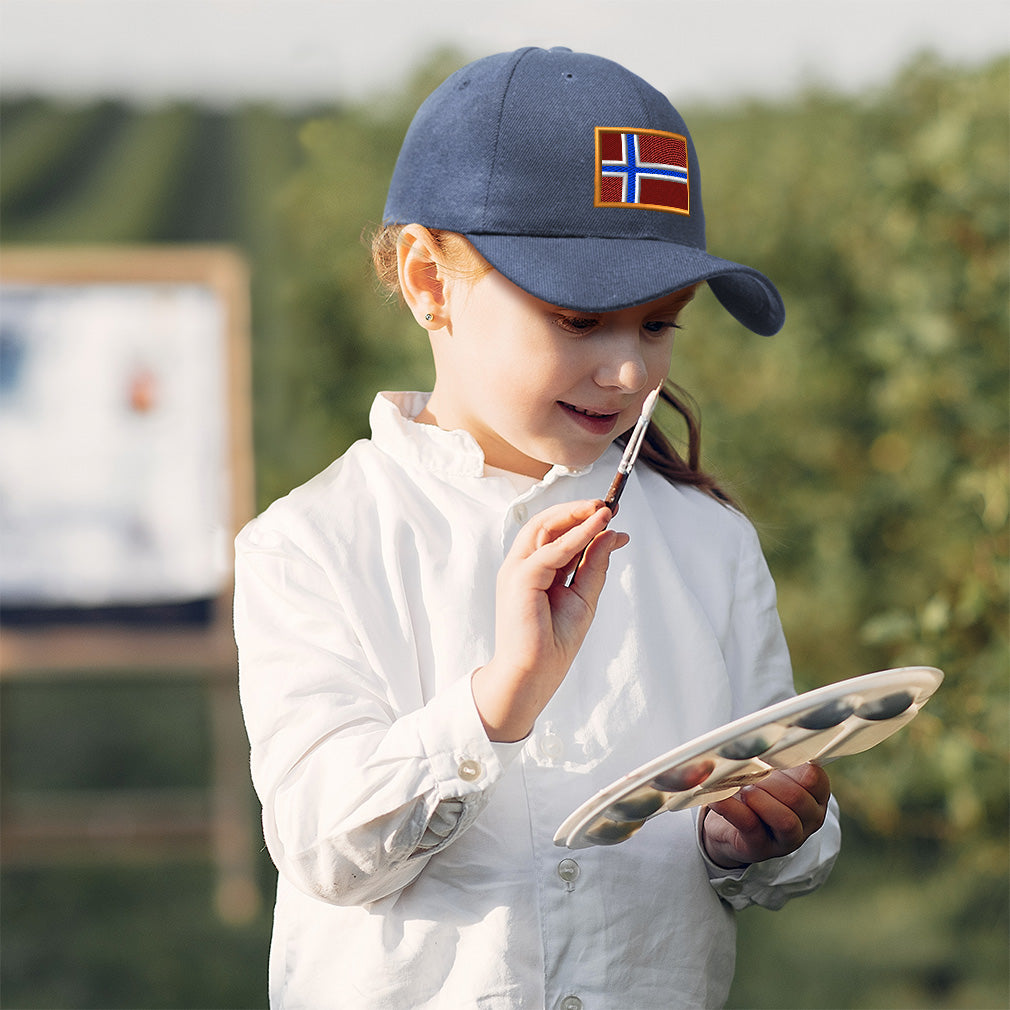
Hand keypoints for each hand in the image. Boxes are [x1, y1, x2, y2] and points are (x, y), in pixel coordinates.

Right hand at [471, 499, 628, 741]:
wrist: (534, 675)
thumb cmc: (554, 643)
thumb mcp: (583, 597)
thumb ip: (595, 565)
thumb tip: (614, 534)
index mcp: (534, 570)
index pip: (556, 534)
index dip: (583, 520)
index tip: (612, 513)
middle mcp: (522, 565)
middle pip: (546, 523)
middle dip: (578, 510)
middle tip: (609, 505)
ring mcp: (517, 570)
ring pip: (545, 527)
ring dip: (576, 515)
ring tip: (604, 508)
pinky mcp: (520, 578)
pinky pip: (551, 550)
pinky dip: (576, 535)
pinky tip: (597, 526)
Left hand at [700, 763, 830, 868]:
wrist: (731, 829)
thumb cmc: (758, 795)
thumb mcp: (772, 776)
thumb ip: (774, 760)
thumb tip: (755, 740)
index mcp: (815, 798)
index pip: (815, 778)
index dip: (791, 764)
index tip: (769, 756)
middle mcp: (808, 821)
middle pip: (797, 798)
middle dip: (770, 782)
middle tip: (751, 776)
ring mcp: (786, 840)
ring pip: (784, 819)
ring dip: (759, 798)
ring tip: (743, 789)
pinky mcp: (759, 847)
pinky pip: (749, 825)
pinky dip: (731, 807)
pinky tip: (717, 797)